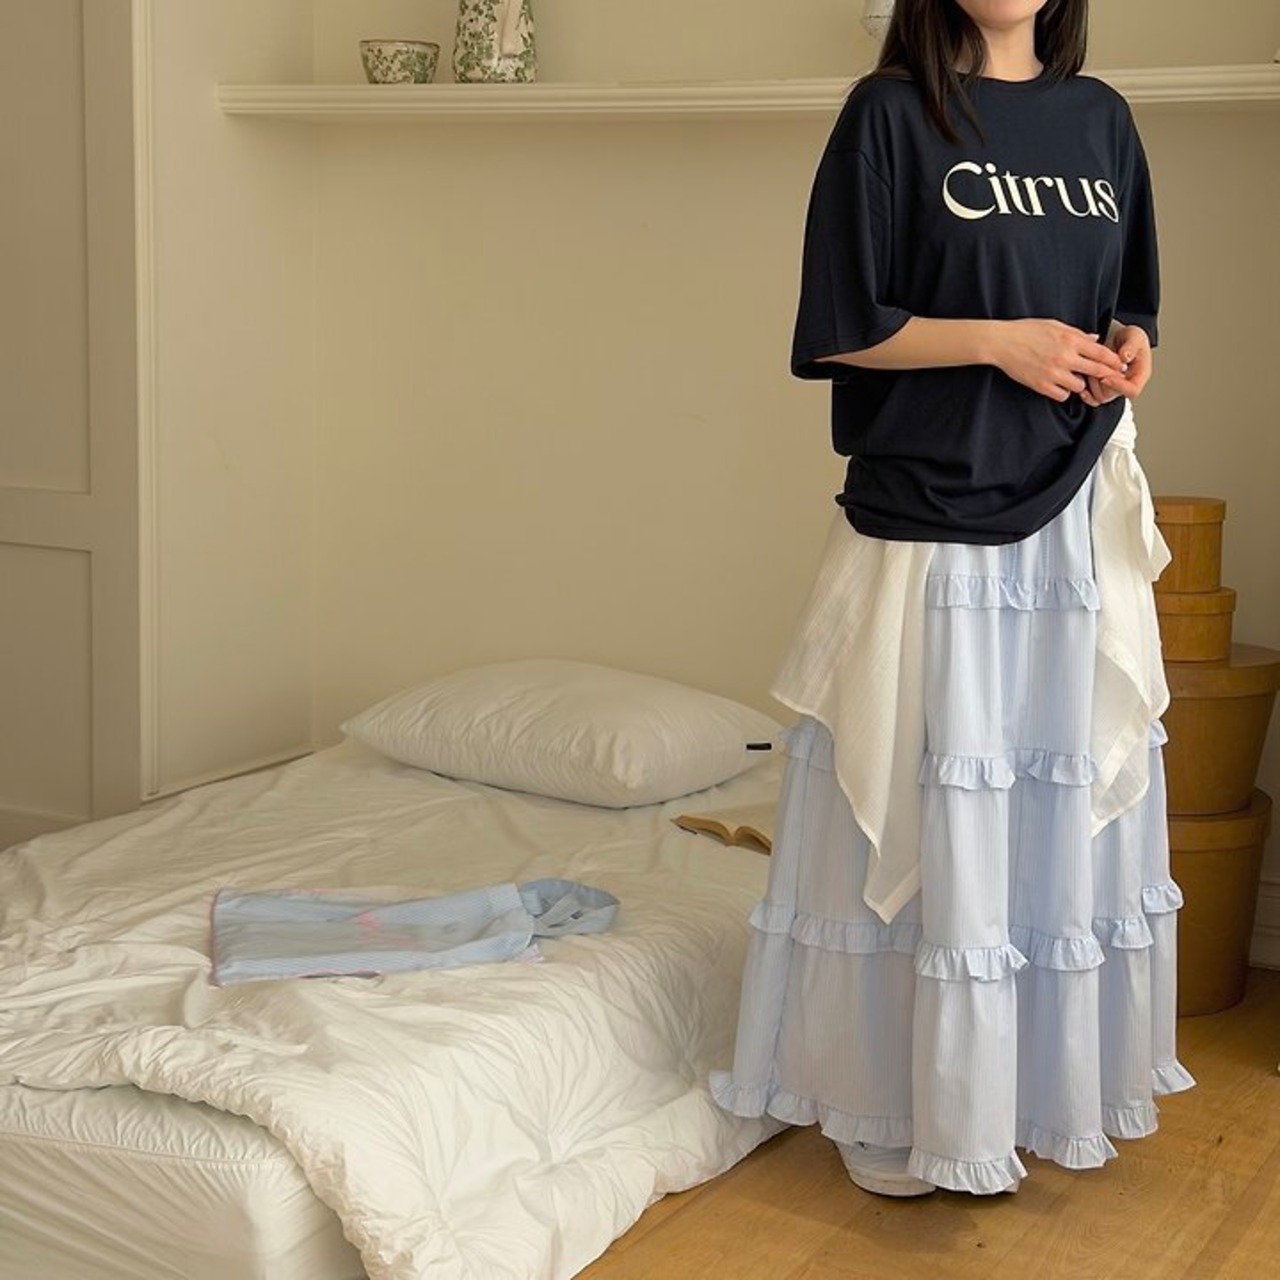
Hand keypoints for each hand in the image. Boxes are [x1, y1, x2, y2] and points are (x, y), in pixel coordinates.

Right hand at [993, 320, 1126, 402]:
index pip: (1102, 353)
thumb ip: (1077, 334)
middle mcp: (1064, 357)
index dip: (1113, 361)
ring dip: (1079, 383)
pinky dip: (1063, 392)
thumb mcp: (1054, 325)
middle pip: (1096, 371)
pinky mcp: (1041, 385)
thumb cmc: (1026, 331)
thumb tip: (1095, 339)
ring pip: (1080, 386)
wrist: (1001, 343)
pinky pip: (1063, 395)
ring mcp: (1053, 373)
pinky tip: (1059, 384)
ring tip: (1072, 377)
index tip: (1118, 365)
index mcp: (1070, 340)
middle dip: (1104, 375)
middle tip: (1106, 378)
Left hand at [1080, 324, 1152, 406]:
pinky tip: (1081, 378)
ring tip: (1088, 367)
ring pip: (1100, 396)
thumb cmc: (1130, 337)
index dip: (1118, 386)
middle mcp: (1128, 384)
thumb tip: (1125, 357)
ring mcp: (1115, 387)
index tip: (1105, 377)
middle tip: (1093, 368)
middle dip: (1100, 382)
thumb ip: (1131, 346)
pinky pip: (1093, 398)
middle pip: (1112, 395)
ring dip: (1091, 384)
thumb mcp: (1134, 336)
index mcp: (1140, 374)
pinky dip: (1085, 392)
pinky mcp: (1104, 388)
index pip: (1132, 390)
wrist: (1119, 337)